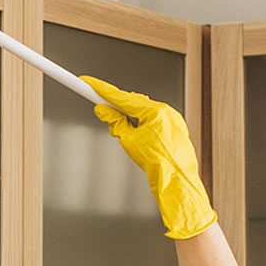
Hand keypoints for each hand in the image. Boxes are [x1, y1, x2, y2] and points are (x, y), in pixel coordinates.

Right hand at [82, 75, 216, 239]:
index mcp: (156, 112)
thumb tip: (104, 111)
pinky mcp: (175, 127)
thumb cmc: (158, 165)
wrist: (176, 182)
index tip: (88, 83)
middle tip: (101, 110)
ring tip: (123, 133)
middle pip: (133, 101)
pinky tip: (136, 134)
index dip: (101, 89)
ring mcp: (173, 119)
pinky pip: (154, 117)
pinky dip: (141, 121)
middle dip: (116, 106)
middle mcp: (167, 111)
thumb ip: (115, 122)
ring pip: (143, 109)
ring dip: (129, 115)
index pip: (122, 97)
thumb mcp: (129, 140)